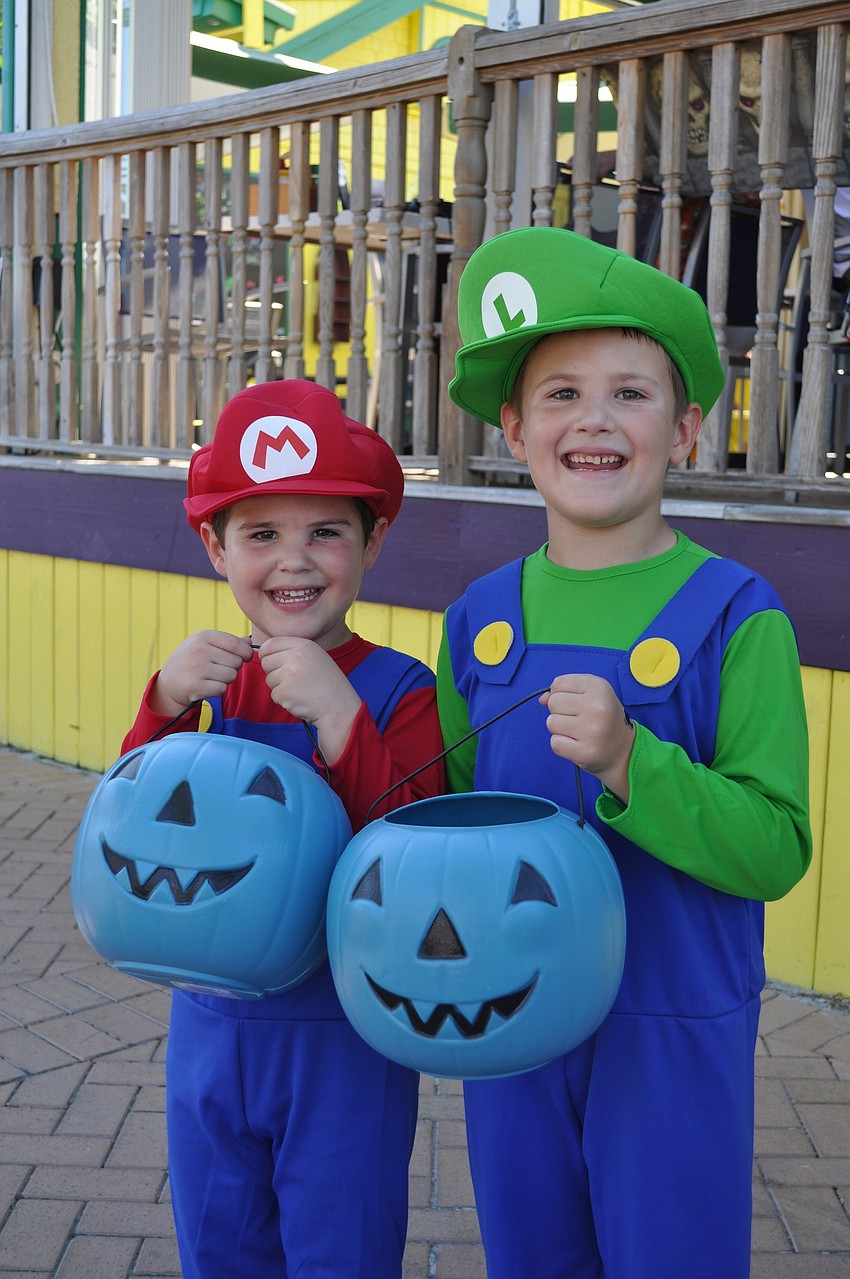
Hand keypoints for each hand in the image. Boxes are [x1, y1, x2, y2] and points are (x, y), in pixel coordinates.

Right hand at [152, 631, 253, 716]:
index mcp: (203, 636)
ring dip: (226, 680)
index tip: (245, 657)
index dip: (246, 652)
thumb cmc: (192, 661)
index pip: (236, 644)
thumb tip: (249, 641)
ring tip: (211, 677)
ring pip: (231, 676)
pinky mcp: (195, 686)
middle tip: (218, 670)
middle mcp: (199, 650)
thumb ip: (228, 643)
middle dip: (233, 668)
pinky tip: (206, 686)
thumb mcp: (205, 645)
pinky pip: (222, 689)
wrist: (169, 683)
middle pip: (236, 662)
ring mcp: (196, 668)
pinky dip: (218, 690)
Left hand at [258, 637, 361, 764]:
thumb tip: (264, 652)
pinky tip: (300, 700)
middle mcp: (295, 656)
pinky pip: (274, 695)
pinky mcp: (285, 692)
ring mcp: (289, 674)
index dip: (267, 655)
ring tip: (299, 690)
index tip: (273, 663)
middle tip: (292, 681)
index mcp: (304, 645)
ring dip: (280, 687)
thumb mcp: (316, 658)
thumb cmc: (327, 684)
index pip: (270, 644)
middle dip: (274, 672)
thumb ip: (293, 652)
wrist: (339, 708)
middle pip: (266, 662)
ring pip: (269, 679)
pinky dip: (284, 700)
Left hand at [540, 674, 635, 802]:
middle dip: (559, 712)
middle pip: (553, 702)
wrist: (623, 750)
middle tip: (577, 719)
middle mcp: (597, 706)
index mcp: (599, 687)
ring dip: (559, 729)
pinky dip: (562, 745)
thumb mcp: (591, 695)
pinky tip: (577, 744)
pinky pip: (555, 743)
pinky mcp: (585, 752)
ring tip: (578, 732)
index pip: (558, 683)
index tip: (575, 702)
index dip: (560, 693)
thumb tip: (542, 699)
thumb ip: (564, 690)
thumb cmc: (603, 718)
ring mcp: (592, 730)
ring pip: (551, 723)